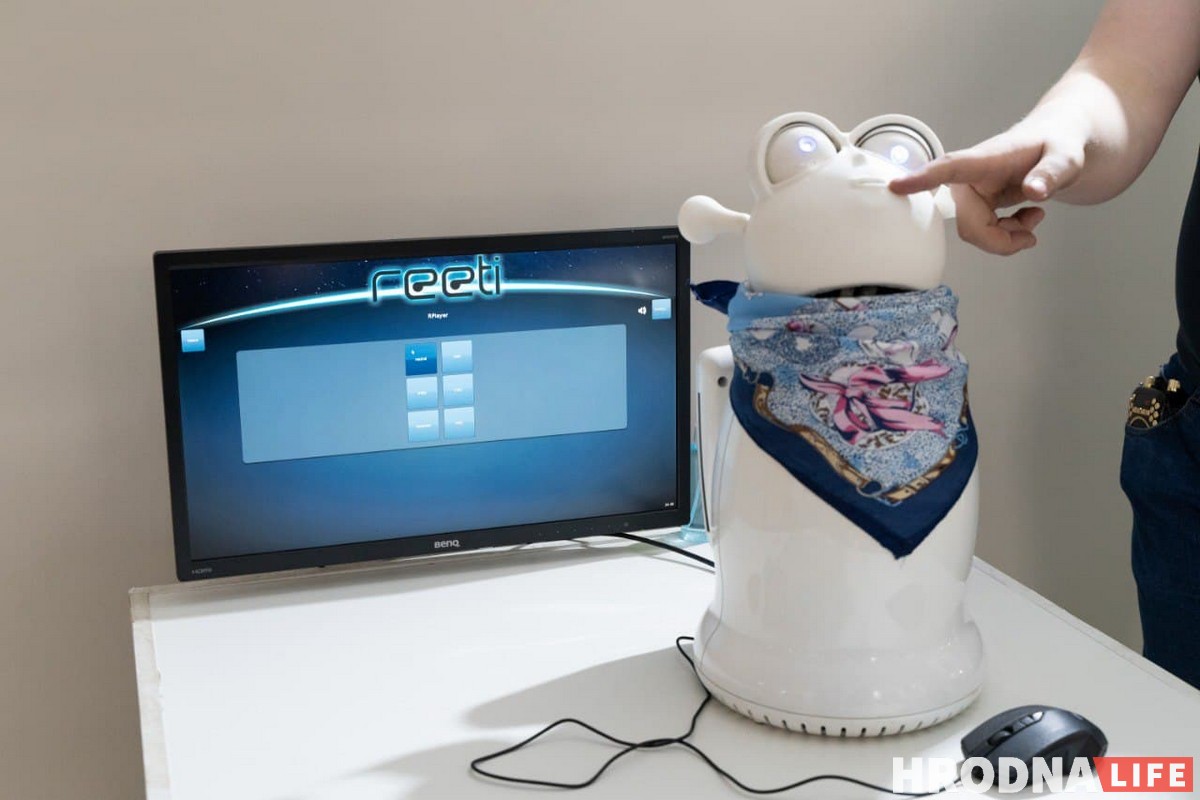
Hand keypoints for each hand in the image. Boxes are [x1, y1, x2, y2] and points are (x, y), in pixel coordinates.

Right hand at [889, 119, 1086, 254]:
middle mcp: (974, 176)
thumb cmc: (1061, 141)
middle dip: (997, 239)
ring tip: (1034, 222)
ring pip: (974, 230)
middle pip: (968, 220)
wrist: (1060, 140)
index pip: (950, 168)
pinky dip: (1007, 234)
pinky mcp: (981, 201)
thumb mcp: (1067, 155)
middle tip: (1031, 238)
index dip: (923, 179)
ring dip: (1005, 238)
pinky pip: (983, 229)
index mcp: (987, 158)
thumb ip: (1052, 173)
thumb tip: (1034, 193)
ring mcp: (976, 190)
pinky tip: (1028, 219)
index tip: (896, 186)